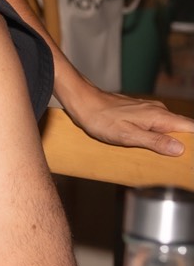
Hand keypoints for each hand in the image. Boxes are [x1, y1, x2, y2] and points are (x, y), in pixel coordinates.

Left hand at [61, 80, 191, 156]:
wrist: (83, 102)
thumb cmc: (101, 119)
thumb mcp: (127, 135)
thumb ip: (155, 141)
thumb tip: (180, 149)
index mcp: (160, 116)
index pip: (191, 128)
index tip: (192, 157)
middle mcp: (159, 111)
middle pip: (183, 129)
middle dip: (186, 144)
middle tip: (182, 163)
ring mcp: (149, 110)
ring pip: (169, 127)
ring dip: (171, 141)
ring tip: (169, 159)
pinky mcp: (140, 113)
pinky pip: (157, 125)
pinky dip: (159, 136)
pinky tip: (153, 146)